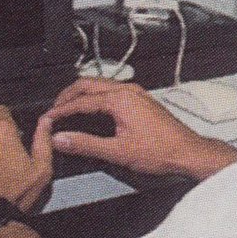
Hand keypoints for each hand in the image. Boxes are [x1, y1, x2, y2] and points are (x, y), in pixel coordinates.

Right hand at [43, 78, 236, 179]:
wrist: (188, 152)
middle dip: (67, 96)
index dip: (61, 110)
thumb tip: (61, 139)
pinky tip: (91, 110)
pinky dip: (94, 97)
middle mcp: (127, 90)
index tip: (48, 119)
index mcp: (119, 99)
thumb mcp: (118, 152)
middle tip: (53, 110)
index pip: (80, 101)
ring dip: (81, 95)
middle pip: (87, 85)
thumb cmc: (160, 151)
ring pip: (99, 85)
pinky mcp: (140, 99)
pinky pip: (110, 91)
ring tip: (67, 109)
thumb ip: (86, 144)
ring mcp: (135, 93)